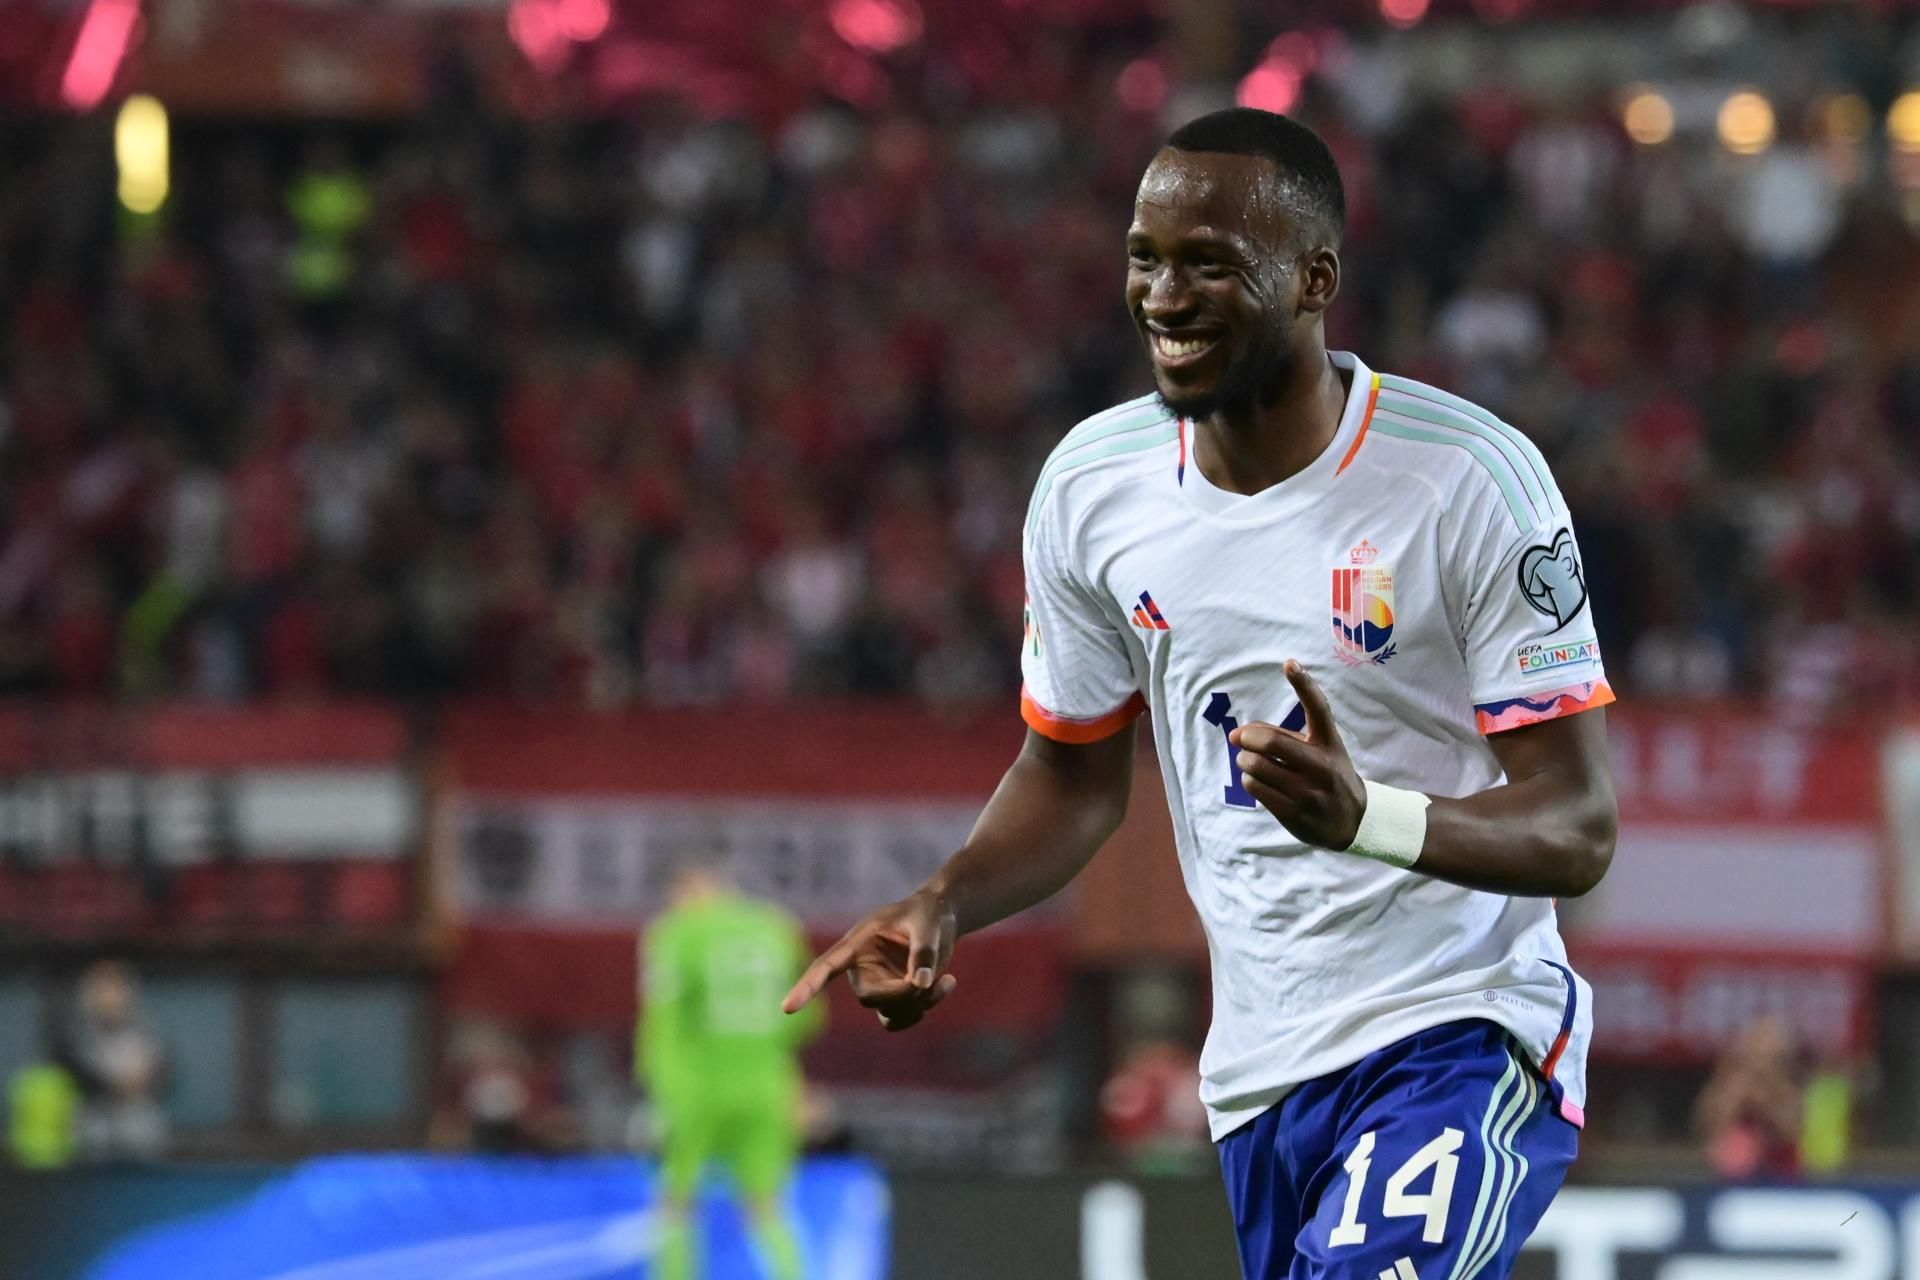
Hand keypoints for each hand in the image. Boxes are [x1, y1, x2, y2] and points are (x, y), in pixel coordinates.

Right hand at [782, 889, 959, 1031]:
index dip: (807, 986)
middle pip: (869, 997)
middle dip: (902, 995)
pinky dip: (925, 1007)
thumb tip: (919, 983)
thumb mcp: (927, 924)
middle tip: (930, 981)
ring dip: (919, 1003)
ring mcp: (877, 985)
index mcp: (857, 942)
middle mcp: (861, 967)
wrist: (941, 917)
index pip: (826, 966)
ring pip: (888, 1013)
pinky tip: (945, 985)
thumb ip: (923, 952)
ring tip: (945, 980)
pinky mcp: (893, 998)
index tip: (787, 1008)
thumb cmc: (927, 913)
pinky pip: (901, 1018)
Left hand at [1228, 660, 1366, 850]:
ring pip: (1256, 766)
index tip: (1289, 664)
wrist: (1351, 822)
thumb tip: (1241, 733)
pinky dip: (1248, 779)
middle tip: (1238, 738)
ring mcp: (1308, 792)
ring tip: (1247, 761)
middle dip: (1246, 738)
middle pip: (1271, 742)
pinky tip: (1255, 780)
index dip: (1304, 685)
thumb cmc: (1327, 776)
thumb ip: (1283, 736)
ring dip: (1244, 760)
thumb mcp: (1318, 751)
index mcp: (1329, 743)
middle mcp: (1322, 766)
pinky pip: (1256, 788)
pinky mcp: (1294, 813)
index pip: (1318, 709)